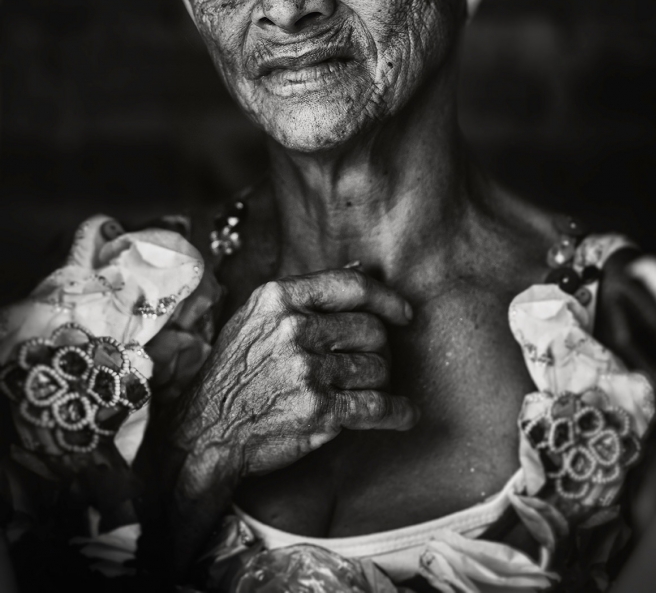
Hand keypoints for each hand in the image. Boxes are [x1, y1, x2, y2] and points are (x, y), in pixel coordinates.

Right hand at [172, 267, 417, 486]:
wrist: (207, 430)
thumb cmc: (234, 372)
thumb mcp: (255, 317)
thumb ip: (303, 296)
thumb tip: (359, 269)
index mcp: (279, 298)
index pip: (351, 287)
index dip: (386, 299)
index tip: (403, 313)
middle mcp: (294, 329)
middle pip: (371, 329)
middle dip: (377, 349)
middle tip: (369, 362)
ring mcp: (306, 370)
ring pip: (376, 368)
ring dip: (378, 381)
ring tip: (364, 388)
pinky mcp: (318, 410)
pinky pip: (376, 407)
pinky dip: (397, 413)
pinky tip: (404, 414)